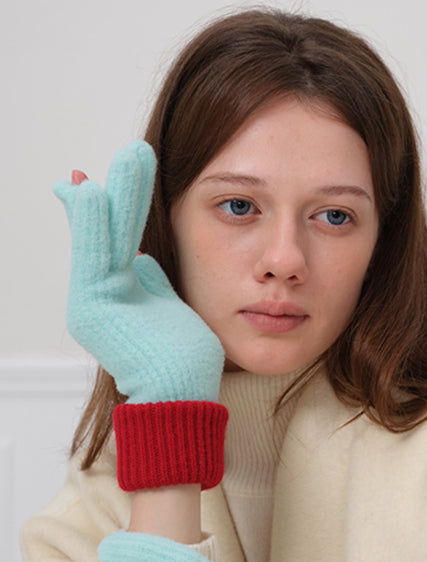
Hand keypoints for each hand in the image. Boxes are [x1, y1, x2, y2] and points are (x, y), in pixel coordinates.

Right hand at [54, 141, 223, 403]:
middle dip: (123, 190)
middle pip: (109, 232)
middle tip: (137, 150)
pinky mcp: (94, 306)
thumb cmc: (183, 362)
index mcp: (115, 295)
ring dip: (116, 194)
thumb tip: (144, 255)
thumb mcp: (167, 308)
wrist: (181, 396)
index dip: (119, 205)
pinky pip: (98, 256)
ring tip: (131, 155)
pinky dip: (96, 221)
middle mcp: (96, 296)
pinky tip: (98, 190)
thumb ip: (151, 281)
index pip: (114, 240)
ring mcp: (92, 301)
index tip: (126, 172)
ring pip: (102, 237)